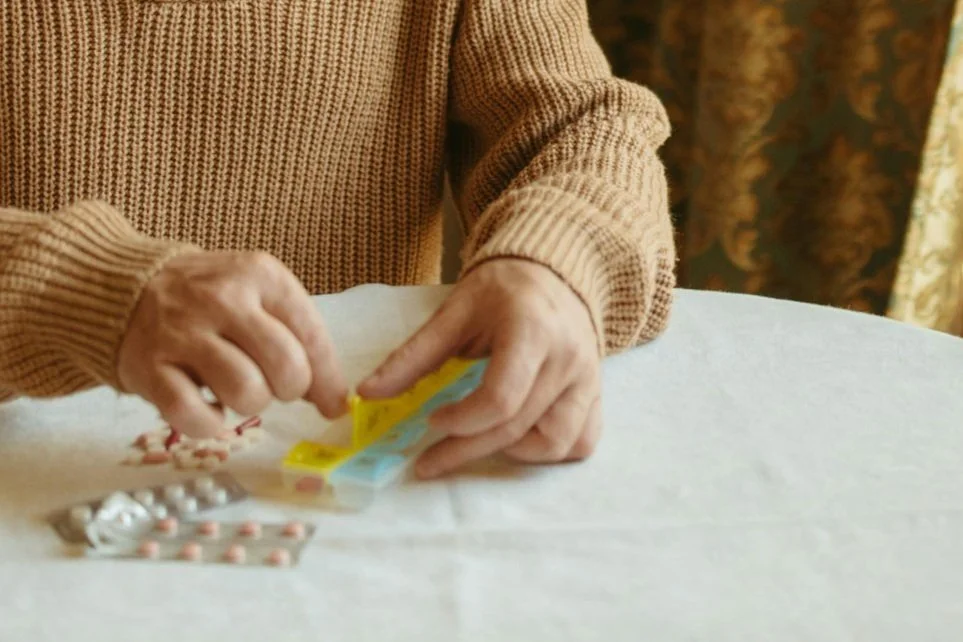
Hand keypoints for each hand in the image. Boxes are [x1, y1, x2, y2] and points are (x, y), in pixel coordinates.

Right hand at [118, 251, 347, 436]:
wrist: (126, 287)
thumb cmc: (211, 299)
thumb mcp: (260, 297)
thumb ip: (299, 339)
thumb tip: (335, 401)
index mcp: (260, 275)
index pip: (312, 336)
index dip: (329, 379)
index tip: (333, 403)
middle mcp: (223, 299)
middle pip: (286, 367)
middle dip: (290, 390)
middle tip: (275, 386)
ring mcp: (183, 332)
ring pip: (246, 392)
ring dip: (251, 405)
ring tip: (237, 389)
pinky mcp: (149, 367)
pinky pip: (194, 416)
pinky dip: (210, 425)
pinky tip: (208, 409)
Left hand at [358, 258, 601, 477]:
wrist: (555, 272)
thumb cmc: (501, 291)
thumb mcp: (453, 313)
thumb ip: (413, 356)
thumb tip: (367, 394)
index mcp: (532, 331)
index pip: (500, 399)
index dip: (460, 421)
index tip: (430, 421)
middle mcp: (568, 358)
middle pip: (518, 427)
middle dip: (467, 450)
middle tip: (429, 461)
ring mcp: (587, 379)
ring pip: (556, 443)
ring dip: (512, 454)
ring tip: (480, 442)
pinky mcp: (595, 393)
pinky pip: (581, 440)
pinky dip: (550, 451)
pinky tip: (518, 441)